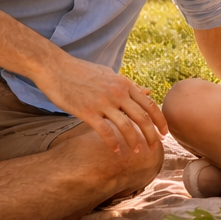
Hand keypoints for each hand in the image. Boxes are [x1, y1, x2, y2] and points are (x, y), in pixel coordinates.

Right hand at [33, 55, 164, 153]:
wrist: (55, 67)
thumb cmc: (82, 71)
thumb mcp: (109, 74)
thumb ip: (129, 85)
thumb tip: (148, 91)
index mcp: (124, 84)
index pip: (150, 104)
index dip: (160, 120)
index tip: (165, 133)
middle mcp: (117, 93)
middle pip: (142, 117)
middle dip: (152, 134)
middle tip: (156, 147)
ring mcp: (103, 102)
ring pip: (126, 126)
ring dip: (134, 141)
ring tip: (137, 151)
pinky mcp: (87, 111)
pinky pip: (104, 131)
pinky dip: (112, 142)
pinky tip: (115, 150)